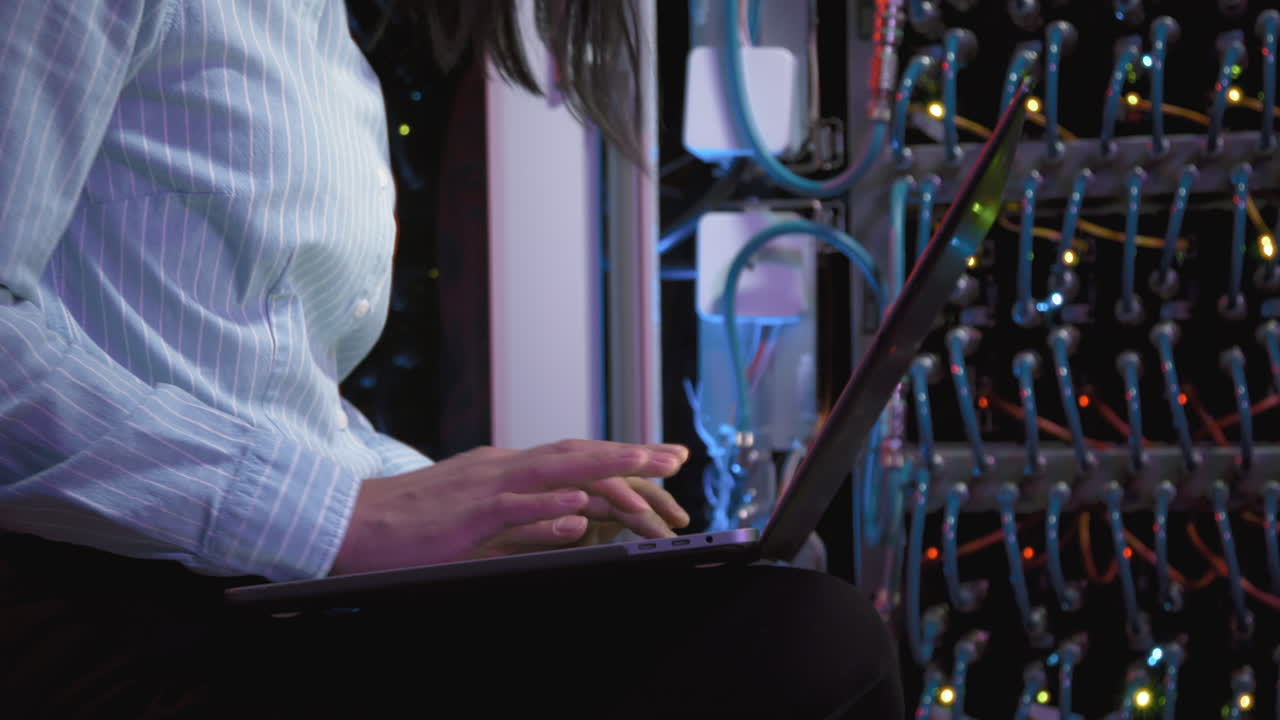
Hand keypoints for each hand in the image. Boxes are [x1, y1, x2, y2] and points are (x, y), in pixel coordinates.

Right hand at [331, 439, 690, 574]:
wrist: (349, 523)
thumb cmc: (410, 525)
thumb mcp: (479, 516)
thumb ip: (526, 515)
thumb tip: (577, 520)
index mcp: (505, 467)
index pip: (575, 457)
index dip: (622, 456)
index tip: (663, 459)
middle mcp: (502, 466)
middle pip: (578, 454)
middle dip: (631, 453)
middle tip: (677, 457)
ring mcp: (484, 486)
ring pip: (556, 470)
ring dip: (607, 467)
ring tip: (651, 467)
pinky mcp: (465, 515)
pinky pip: (513, 507)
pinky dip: (548, 506)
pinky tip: (580, 508)